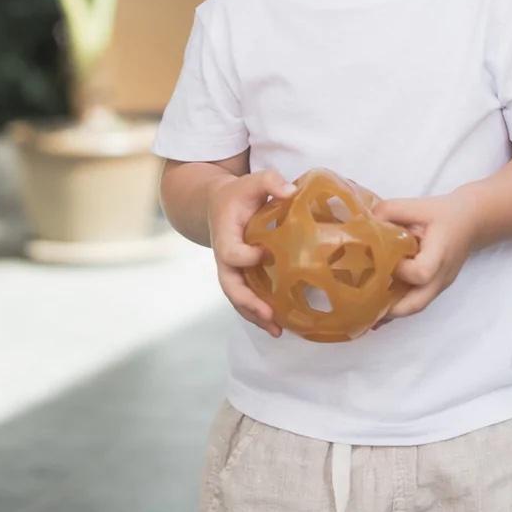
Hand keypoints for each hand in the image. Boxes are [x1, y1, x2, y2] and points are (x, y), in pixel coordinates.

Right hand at [207, 168, 297, 337]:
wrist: (219, 204)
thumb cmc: (239, 193)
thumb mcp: (252, 181)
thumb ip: (270, 181)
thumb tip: (292, 191)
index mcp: (225, 234)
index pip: (231, 252)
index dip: (245, 256)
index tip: (264, 254)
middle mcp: (225, 257)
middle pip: (230, 286)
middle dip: (248, 303)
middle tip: (269, 315)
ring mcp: (232, 270)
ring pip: (238, 298)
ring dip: (255, 316)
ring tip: (277, 331)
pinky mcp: (241, 276)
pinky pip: (247, 297)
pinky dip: (260, 313)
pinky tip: (281, 325)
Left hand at [370, 189, 478, 323]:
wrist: (471, 222)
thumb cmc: (444, 213)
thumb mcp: (417, 206)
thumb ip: (389, 212)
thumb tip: (362, 226)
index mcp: (440, 253)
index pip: (421, 273)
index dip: (400, 271)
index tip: (385, 260)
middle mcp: (442, 275)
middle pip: (417, 304)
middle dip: (389, 309)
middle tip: (364, 306)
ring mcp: (440, 285)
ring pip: (416, 307)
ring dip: (391, 311)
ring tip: (366, 311)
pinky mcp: (435, 287)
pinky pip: (417, 301)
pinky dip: (398, 306)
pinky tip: (379, 308)